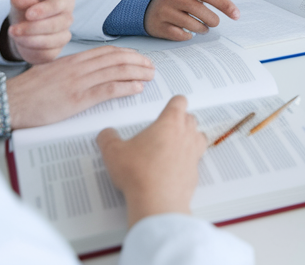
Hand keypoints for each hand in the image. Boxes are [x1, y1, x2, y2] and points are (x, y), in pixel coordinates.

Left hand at [6, 0, 73, 63]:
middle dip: (33, 28)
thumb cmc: (26, 9)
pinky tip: (21, 42)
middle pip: (56, 25)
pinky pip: (46, 53)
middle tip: (13, 29)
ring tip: (14, 34)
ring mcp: (64, 36)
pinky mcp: (56, 51)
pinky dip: (31, 48)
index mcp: (65, 1)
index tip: (28, 14)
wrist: (23, 27)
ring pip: (51, 41)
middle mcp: (68, 18)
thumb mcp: (22, 1)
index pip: (58, 5)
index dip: (44, 10)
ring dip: (29, 39)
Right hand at [7, 46, 155, 128]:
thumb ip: (68, 71)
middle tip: (151, 66)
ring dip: (137, 72)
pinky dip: (125, 87)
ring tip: (150, 75)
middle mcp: (78, 67)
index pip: (106, 52)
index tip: (139, 58)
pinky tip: (137, 88)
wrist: (10, 101)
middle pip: (115, 59)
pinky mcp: (76, 99)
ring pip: (115, 71)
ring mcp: (78, 82)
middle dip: (137, 61)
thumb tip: (84, 73)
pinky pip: (107, 89)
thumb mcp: (50, 73)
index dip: (126, 54)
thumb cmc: (28, 92)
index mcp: (72, 60)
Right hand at [97, 95, 206, 225]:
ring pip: (198, 138)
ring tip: (173, 145)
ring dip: (189, 139)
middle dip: (180, 121)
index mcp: (170, 123)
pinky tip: (172, 169)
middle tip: (166, 128)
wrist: (157, 202)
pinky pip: (194, 162)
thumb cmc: (139, 173)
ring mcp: (193, 155)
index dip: (174, 103)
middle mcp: (186, 135)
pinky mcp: (194, 174)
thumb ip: (108, 138)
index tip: (168, 107)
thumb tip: (106, 134)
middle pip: (190, 119)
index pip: (179, 102)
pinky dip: (186, 162)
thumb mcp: (113, 152)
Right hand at [144, 0, 240, 40]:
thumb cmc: (174, 1)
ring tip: (201, 27)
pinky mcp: (160, 27)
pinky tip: (186, 31)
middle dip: (213, 20)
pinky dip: (189, 36)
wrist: (146, 10)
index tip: (235, 14)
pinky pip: (182, 35)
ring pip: (193, 26)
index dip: (225, 4)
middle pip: (202, 11)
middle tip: (213, 23)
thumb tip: (230, 10)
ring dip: (202, 29)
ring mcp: (165, 12)